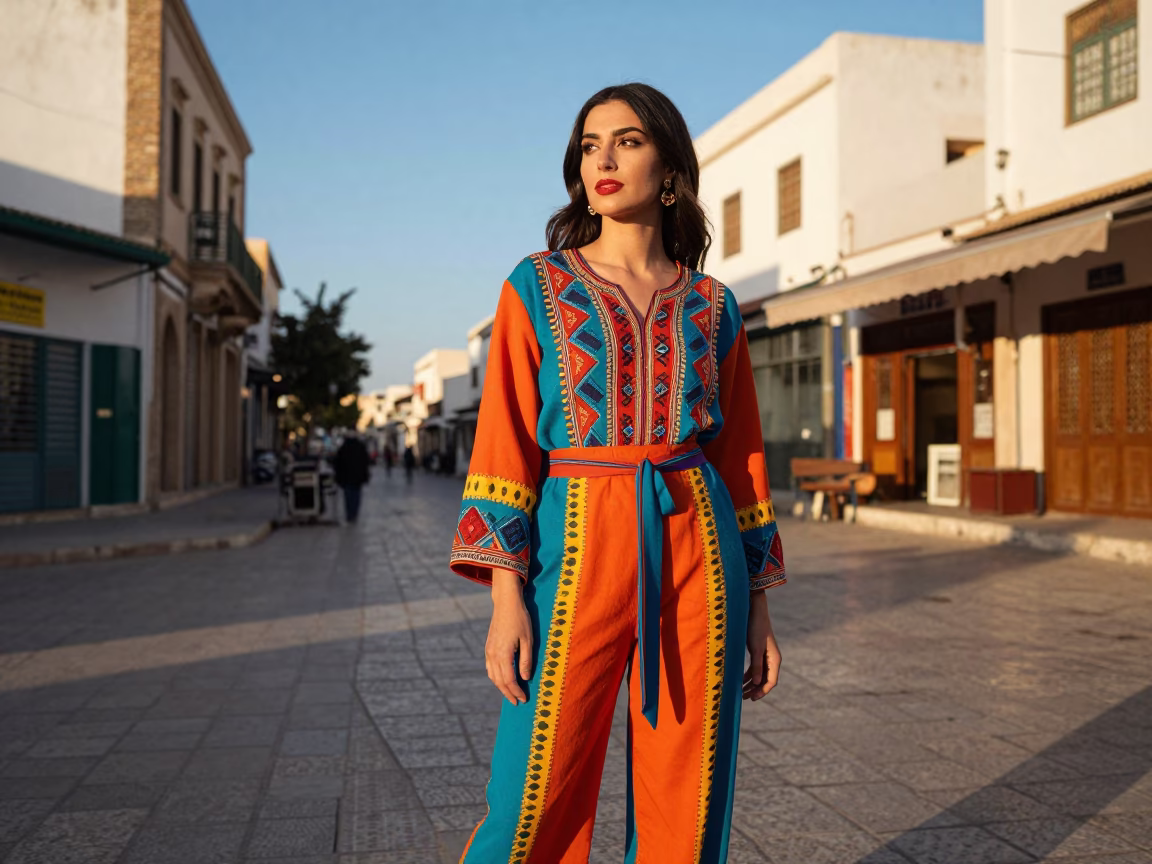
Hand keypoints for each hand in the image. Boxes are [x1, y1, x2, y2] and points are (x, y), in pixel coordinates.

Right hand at [485, 568, 532, 704]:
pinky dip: (496, 677)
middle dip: (508, 693)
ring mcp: (489, 651)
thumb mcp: (528, 640)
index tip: (524, 699)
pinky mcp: (488, 647)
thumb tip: (525, 679)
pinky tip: (503, 680)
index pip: (509, 680)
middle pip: (499, 681)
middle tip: (517, 702)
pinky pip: (490, 668)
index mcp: (503, 654)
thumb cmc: (520, 619)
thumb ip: (526, 661)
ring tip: (511, 694)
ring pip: (492, 676)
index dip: (516, 691)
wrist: (506, 603)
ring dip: (501, 687)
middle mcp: (493, 654)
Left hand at [744, 591, 780, 701]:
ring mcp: (765, 655)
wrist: (754, 610)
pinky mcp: (758, 651)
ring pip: (759, 675)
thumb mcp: (756, 648)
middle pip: (765, 680)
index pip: (771, 681)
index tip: (752, 698)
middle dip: (756, 690)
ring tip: (740, 692)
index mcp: (775, 659)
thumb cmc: (756, 627)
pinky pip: (755, 668)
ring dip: (751, 684)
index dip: (762, 691)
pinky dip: (748, 675)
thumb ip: (756, 665)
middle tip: (744, 699)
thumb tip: (755, 682)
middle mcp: (772, 659)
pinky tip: (740, 680)